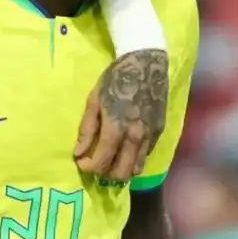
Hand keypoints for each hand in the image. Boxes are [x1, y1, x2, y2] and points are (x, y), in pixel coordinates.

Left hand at [74, 49, 168, 180]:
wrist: (146, 65)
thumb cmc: (115, 80)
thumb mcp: (94, 100)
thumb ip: (87, 129)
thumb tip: (78, 152)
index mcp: (117, 128)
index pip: (102, 162)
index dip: (88, 167)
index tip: (80, 162)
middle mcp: (136, 137)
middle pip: (121, 173)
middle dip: (105, 173)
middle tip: (94, 163)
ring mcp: (151, 136)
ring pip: (136, 168)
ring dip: (121, 170)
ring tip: (109, 160)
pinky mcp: (159, 132)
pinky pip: (145, 156)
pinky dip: (133, 159)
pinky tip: (123, 149)